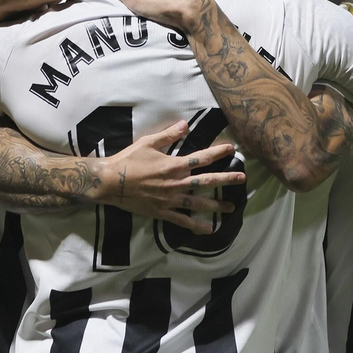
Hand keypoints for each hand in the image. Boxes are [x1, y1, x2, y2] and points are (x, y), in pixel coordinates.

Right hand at [94, 121, 245, 234]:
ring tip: (231, 207)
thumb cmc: (128, 160)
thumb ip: (168, 135)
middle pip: (207, 181)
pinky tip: (208, 229)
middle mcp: (176, 183)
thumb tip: (185, 123)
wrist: (110, 182)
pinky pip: (182, 220)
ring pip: (199, 203)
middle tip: (242, 178)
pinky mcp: (162, 212)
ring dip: (217, 205)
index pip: (202, 158)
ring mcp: (170, 199)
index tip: (232, 148)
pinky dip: (196, 225)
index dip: (218, 152)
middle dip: (226, 179)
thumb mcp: (148, 142)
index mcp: (174, 165)